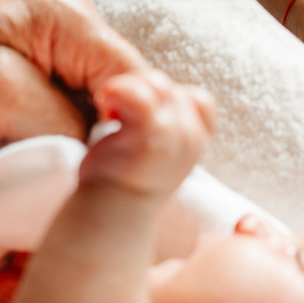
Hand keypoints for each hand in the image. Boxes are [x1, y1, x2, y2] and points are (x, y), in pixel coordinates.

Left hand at [79, 73, 213, 197]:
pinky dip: (119, 92)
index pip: (198, 100)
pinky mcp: (148, 137)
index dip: (169, 97)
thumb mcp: (157, 152)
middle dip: (140, 89)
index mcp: (196, 141)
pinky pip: (140, 96)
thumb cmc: (123, 180)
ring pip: (157, 85)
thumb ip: (165, 124)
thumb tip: (153, 88)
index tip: (140, 114)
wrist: (109, 217)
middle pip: (171, 88)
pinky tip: (106, 109)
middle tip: (114, 112)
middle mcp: (192, 138)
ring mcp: (174, 137)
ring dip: (127, 89)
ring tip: (108, 111)